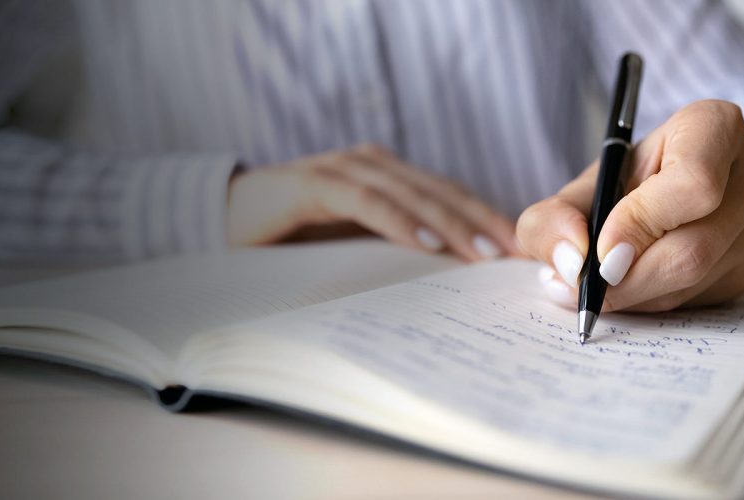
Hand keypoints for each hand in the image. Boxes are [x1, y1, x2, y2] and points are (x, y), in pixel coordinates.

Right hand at [226, 144, 519, 260]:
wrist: (224, 219)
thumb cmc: (295, 238)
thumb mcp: (356, 245)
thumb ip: (395, 251)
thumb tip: (452, 281)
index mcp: (389, 177)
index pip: (450, 197)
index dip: (487, 220)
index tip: (519, 253)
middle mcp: (374, 165)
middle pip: (441, 192)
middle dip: (481, 223)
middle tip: (514, 255)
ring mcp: (344, 168)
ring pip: (411, 193)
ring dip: (448, 223)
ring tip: (480, 254)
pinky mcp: (314, 182)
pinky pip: (366, 200)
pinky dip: (398, 221)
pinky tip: (425, 245)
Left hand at [517, 100, 743, 311]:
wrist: (645, 203)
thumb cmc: (616, 187)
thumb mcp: (574, 192)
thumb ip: (552, 219)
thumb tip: (572, 261)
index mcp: (715, 126)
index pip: (695, 184)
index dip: (643, 224)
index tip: (602, 252)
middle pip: (696, 245)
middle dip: (630, 277)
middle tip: (587, 287)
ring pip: (696, 279)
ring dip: (638, 293)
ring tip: (600, 282)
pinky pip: (701, 300)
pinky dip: (656, 301)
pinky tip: (635, 283)